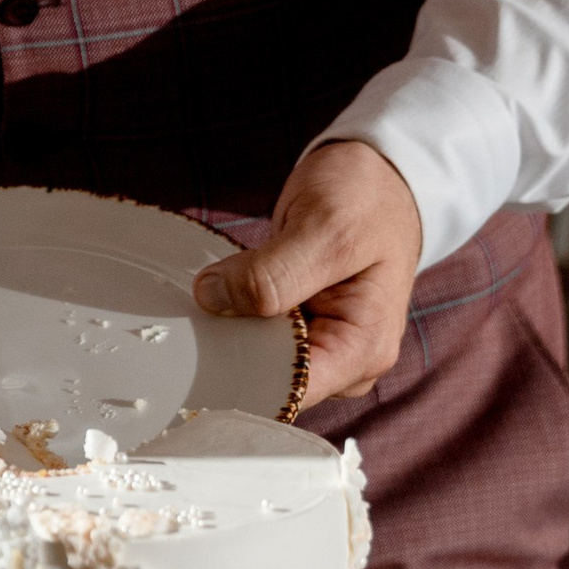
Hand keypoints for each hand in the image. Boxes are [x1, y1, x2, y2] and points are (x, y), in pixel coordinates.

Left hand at [191, 138, 421, 408]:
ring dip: (228, 333)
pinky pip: (257, 334)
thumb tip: (213, 300)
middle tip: (190, 322)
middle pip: (272, 382)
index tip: (195, 358)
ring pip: (259, 359)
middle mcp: (346, 359)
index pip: (292, 392)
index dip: (242, 380)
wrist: (378, 177)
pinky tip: (217, 294)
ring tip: (207, 299)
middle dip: (230, 355)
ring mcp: (323, 344)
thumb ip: (273, 272)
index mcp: (363, 349)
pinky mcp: (300, 326)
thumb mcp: (326, 226)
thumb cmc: (367, 198)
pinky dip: (234, 316)